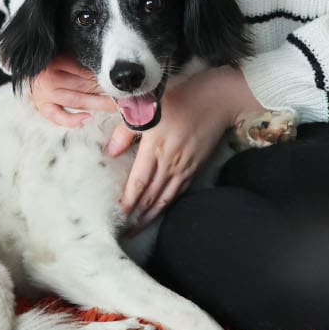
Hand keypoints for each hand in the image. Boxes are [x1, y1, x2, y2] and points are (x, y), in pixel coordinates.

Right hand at [29, 55, 118, 126]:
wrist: (25, 69)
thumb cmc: (47, 60)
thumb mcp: (62, 52)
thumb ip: (79, 56)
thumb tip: (107, 64)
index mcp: (55, 60)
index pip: (84, 69)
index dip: (104, 76)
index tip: (120, 79)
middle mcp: (49, 77)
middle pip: (84, 85)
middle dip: (106, 90)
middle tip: (125, 94)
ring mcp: (44, 93)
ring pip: (77, 100)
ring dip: (97, 104)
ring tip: (115, 106)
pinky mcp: (42, 106)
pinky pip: (58, 116)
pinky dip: (72, 120)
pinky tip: (87, 119)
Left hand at [105, 66, 261, 222]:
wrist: (218, 99)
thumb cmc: (180, 99)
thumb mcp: (147, 109)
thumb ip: (125, 131)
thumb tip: (110, 152)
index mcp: (155, 148)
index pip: (138, 182)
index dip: (128, 201)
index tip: (118, 214)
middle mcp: (170, 162)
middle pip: (151, 196)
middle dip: (137, 216)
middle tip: (123, 230)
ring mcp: (185, 167)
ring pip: (165, 198)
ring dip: (151, 215)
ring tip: (138, 228)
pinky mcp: (195, 167)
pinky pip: (179, 191)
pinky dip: (167, 204)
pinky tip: (159, 211)